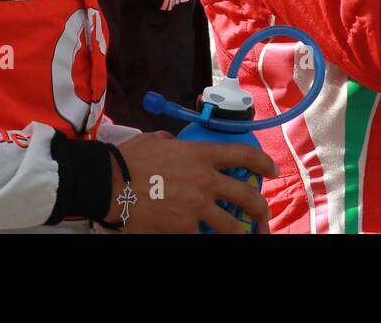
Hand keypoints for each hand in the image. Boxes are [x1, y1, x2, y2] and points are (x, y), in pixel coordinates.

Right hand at [114, 132, 276, 233]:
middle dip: (260, 209)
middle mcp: (204, 181)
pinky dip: (206, 239)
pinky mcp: (183, 228)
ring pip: (230, 226)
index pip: (243, 155)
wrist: (109, 183)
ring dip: (239, 233)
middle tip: (264, 215)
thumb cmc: (127, 160)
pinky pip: (203, 238)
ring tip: (243, 236)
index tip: (271, 170)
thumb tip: (172, 141)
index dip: (263, 163)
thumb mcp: (154, 140)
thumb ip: (170, 141)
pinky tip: (207, 239)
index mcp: (200, 155)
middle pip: (246, 196)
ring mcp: (196, 207)